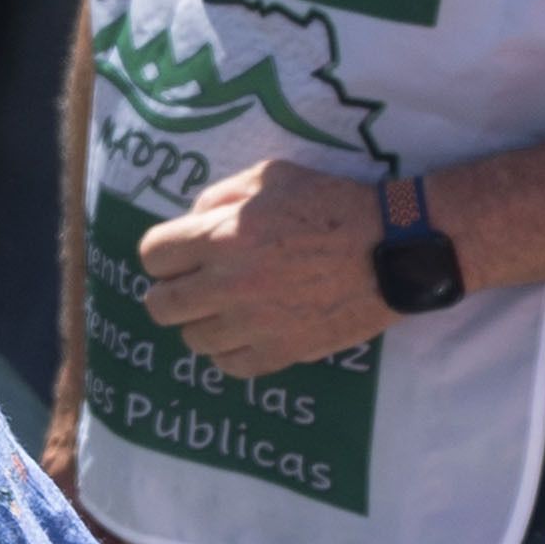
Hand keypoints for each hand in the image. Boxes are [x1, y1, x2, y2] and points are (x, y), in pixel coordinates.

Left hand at [138, 160, 398, 378]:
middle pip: (160, 306)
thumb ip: (220, 196)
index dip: (164, 253)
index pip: (152, 256)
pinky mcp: (281, 351)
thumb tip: (191, 221)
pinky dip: (231, 351)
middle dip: (171, 292)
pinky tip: (247, 332)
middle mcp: (228, 284)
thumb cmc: (332, 205)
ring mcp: (253, 324)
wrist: (392, 248)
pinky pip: (230, 366)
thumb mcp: (271, 177)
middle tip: (195, 284)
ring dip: (203, 322)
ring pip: (192, 339)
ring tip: (227, 308)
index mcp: (220, 236)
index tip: (180, 254)